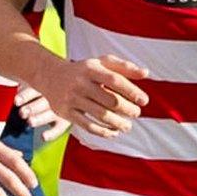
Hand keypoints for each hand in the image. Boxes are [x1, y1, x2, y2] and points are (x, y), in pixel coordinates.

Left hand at [15, 84, 67, 141]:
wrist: (72, 95)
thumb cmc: (47, 91)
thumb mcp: (38, 86)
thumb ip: (25, 90)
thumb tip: (14, 98)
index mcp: (44, 86)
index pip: (34, 90)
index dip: (25, 96)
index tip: (16, 101)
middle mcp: (53, 97)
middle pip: (42, 102)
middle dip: (32, 108)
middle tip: (22, 113)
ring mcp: (60, 109)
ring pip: (50, 115)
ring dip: (39, 119)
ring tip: (30, 122)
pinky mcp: (65, 121)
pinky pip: (59, 129)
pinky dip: (52, 134)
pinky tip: (43, 137)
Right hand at [33, 53, 149, 138]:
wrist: (50, 75)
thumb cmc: (83, 70)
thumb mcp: (101, 62)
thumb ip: (123, 67)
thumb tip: (146, 73)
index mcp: (91, 69)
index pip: (115, 80)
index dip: (132, 91)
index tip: (144, 101)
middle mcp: (81, 83)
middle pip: (110, 100)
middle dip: (127, 109)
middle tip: (137, 113)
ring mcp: (72, 98)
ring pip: (100, 115)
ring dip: (118, 123)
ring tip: (128, 126)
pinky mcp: (66, 112)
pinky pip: (88, 126)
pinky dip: (103, 132)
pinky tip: (113, 133)